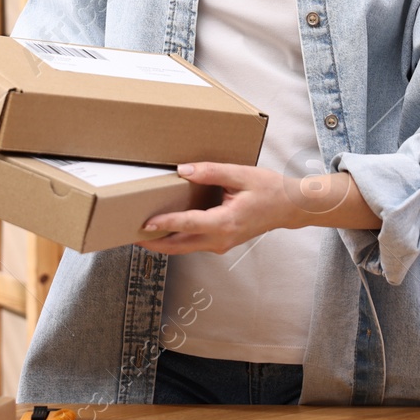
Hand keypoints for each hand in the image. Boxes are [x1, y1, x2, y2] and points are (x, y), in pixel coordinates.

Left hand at [141, 163, 299, 254]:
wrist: (290, 208)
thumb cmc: (269, 190)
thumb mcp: (241, 174)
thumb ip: (210, 172)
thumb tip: (182, 170)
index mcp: (226, 222)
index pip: (188, 225)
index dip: (165, 224)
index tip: (145, 223)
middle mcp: (221, 239)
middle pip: (179, 246)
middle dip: (153, 243)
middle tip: (130, 234)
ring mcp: (221, 244)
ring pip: (184, 249)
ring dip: (162, 243)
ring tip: (141, 233)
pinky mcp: (221, 242)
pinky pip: (193, 245)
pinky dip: (176, 240)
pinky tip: (165, 229)